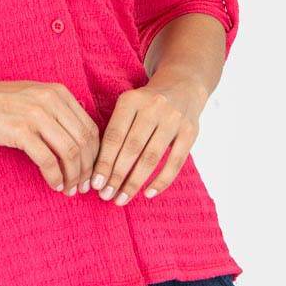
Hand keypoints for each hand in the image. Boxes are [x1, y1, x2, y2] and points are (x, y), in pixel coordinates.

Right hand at [0, 78, 99, 194]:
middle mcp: (51, 100)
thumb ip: (56, 112)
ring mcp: (35, 114)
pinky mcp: (20, 131)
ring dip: (73, 176)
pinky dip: (55, 177)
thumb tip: (80, 141)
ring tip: (69, 190)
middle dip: (87, 169)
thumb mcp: (33, 97)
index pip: (90, 128)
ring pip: (70, 152)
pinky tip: (54, 185)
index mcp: (58, 92)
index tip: (90, 172)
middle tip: (83, 187)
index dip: (95, 155)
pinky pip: (48, 160)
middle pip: (84, 141)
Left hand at [89, 76, 208, 204]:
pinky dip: (161, 180)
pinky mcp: (190, 131)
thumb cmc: (145, 105)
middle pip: (131, 148)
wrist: (182, 86)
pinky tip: (148, 193)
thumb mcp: (128, 106)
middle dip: (116, 175)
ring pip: (151, 157)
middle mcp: (152, 107)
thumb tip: (97, 170)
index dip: (103, 161)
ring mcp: (173, 119)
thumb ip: (115, 130)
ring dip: (135, 182)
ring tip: (122, 199)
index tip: (95, 184)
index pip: (114, 136)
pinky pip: (176, 162)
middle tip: (106, 196)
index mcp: (130, 100)